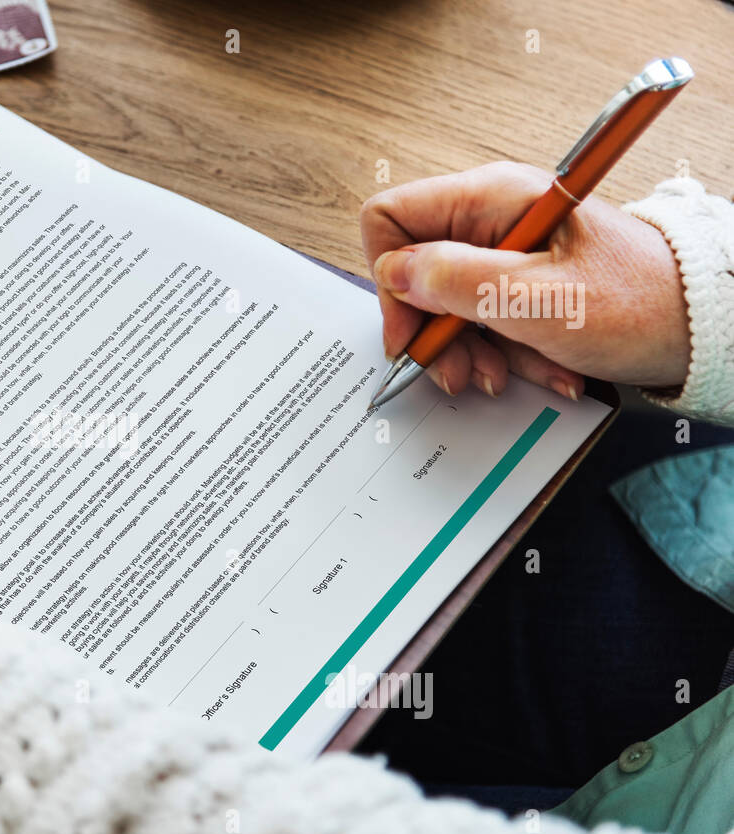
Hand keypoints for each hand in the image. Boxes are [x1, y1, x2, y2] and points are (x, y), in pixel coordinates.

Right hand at [360, 161, 691, 398]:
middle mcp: (491, 218)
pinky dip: (506, 353)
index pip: (391, 218)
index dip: (391, 279)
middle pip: (417, 272)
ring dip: (474, 352)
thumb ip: (458, 282)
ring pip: (448, 306)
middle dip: (435, 332)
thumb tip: (396, 274)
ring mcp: (506, 251)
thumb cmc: (640, 303)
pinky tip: (541, 369)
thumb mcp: (539, 300)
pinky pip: (485, 321)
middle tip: (461, 371)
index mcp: (491, 199)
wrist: (704, 325)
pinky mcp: (522, 282)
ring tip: (510, 375)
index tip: (412, 332)